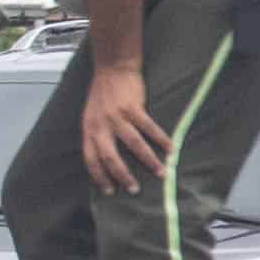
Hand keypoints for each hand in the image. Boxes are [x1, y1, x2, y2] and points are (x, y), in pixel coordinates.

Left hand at [80, 61, 170, 192]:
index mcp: (88, 129)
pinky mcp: (133, 108)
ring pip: (134, 145)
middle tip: (134, 189)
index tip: (109, 191)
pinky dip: (161, 140)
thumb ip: (97, 135)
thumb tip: (106, 160)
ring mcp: (116, 116)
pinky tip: (171, 150)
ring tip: (160, 173)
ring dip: (148, 161)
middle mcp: (100, 125)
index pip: (90, 159)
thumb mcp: (91, 116)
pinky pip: (149, 128)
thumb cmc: (102, 94)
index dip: (99, 176)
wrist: (112, 68)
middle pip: (110, 157)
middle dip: (122, 176)